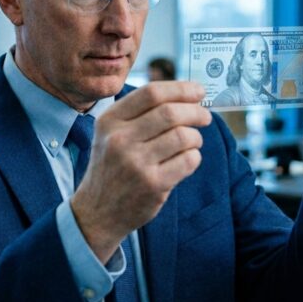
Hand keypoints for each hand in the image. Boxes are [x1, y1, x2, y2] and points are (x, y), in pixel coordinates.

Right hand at [70, 81, 211, 261]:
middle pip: (170, 113)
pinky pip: (188, 161)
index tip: (198, 91)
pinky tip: (187, 159)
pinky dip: (194, 157)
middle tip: (205, 117)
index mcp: (109, 121)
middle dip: (195, 112)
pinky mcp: (152, 185)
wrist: (97, 212)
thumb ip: (139, 113)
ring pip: (183, 136)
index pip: (151, 93)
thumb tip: (186, 94)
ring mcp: (136, 163)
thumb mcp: (111, 134)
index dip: (180, 89)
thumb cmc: (112, 167)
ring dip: (196, 137)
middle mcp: (119, 139)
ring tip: (193, 142)